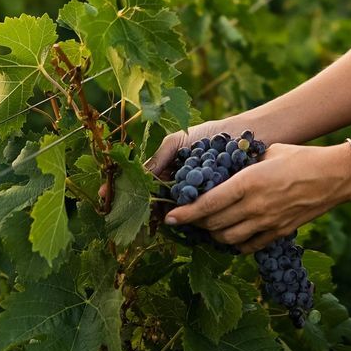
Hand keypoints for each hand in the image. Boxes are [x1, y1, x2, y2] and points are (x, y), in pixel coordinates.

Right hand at [97, 119, 230, 205]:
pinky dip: (183, 213)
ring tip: (141, 216)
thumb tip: (139, 176)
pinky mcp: (211, 203)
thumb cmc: (211, 134)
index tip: (104, 196)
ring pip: (170, 208)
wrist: (246, 137)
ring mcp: (193, 196)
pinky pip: (193, 211)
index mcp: (168, 172)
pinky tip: (172, 216)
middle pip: (152, 200)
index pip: (141, 183)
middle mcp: (178, 187)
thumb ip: (158, 158)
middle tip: (119, 212)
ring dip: (156, 213)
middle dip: (135, 206)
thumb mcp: (178, 142)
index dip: (121, 189)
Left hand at [163, 141, 350, 254]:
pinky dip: (234, 244)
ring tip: (207, 227)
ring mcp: (267, 222)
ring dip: (213, 235)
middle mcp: (254, 206)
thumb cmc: (302, 157)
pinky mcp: (278, 232)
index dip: (185, 213)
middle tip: (187, 218)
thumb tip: (226, 166)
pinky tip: (231, 235)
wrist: (334, 176)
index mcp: (249, 182)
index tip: (171, 217)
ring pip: (227, 239)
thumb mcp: (269, 152)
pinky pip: (248, 246)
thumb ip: (245, 162)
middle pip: (213, 224)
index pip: (207, 204)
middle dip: (195, 224)